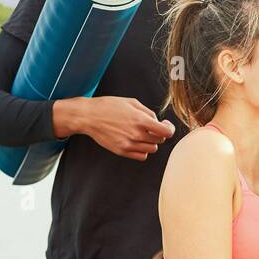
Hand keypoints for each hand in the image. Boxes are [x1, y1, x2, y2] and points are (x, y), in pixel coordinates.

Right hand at [53, 95, 175, 159]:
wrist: (89, 116)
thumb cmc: (109, 106)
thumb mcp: (131, 102)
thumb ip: (148, 112)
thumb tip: (158, 122)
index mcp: (140, 120)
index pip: (166, 132)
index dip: (169, 129)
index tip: (166, 125)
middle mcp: (136, 134)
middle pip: (160, 140)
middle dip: (159, 133)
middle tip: (152, 127)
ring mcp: (129, 144)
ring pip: (152, 149)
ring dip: (151, 142)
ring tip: (143, 134)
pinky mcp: (122, 151)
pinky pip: (142, 156)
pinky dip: (143, 151)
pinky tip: (138, 142)